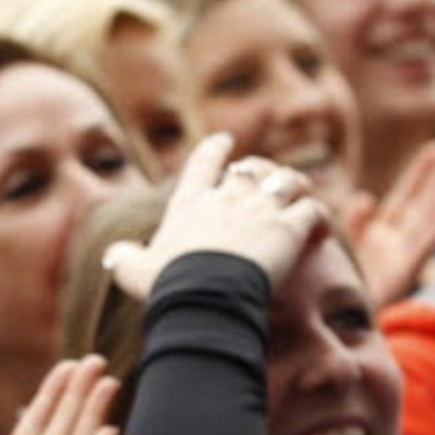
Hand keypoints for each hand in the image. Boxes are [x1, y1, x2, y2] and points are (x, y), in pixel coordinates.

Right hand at [101, 134, 331, 298]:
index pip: (203, 164)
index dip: (215, 149)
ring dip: (296, 187)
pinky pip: (313, 211)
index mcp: (190, 204)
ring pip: (287, 180)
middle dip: (261, 171)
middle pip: (251, 169)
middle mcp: (227, 198)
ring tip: (300, 197)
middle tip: (266, 181)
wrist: (204, 294)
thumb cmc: (167, 284)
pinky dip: (320, 219)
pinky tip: (321, 230)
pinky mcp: (289, 228)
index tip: (225, 140)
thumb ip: (124, 258)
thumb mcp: (133, 271)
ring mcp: (260, 209)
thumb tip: (113, 254)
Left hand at [348, 137, 434, 308]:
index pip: (404, 196)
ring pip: (425, 218)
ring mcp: (400, 256)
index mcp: (381, 235)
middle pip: (421, 201)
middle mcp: (395, 242)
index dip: (420, 172)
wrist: (334, 329)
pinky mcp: (400, 273)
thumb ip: (354, 224)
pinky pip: (421, 246)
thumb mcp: (343, 251)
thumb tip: (364, 197)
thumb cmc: (337, 291)